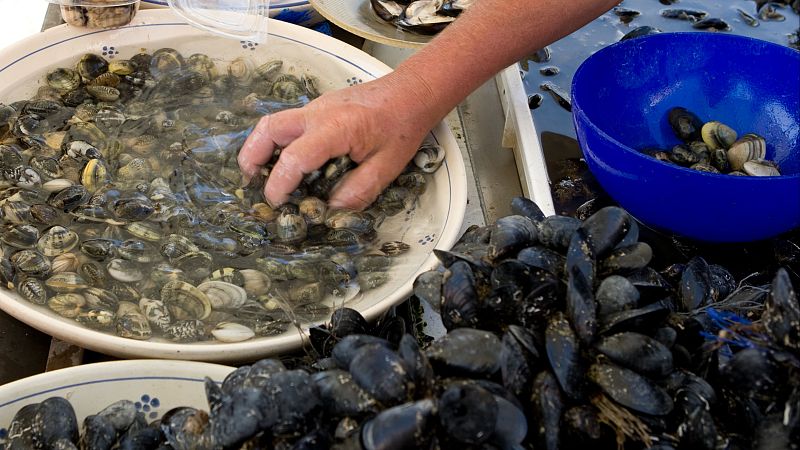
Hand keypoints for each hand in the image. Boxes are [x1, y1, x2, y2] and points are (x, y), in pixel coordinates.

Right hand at [237, 72, 437, 209]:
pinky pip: (288, 122)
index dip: (280, 184)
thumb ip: (357, 191)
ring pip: (273, 122)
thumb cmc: (401, 128)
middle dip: (252, 158)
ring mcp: (315, 107)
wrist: (411, 93)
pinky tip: (286, 161)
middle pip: (269, 130)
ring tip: (260, 174)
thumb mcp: (386, 168)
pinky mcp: (318, 107)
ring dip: (260, 147)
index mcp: (335, 129)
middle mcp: (317, 113)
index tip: (277, 203)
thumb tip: (329, 209)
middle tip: (251, 184)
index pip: (295, 158)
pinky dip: (277, 141)